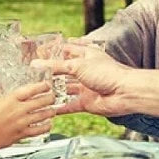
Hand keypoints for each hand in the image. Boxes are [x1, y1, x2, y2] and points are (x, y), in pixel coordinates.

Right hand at [0, 82, 55, 152]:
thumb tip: (4, 97)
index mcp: (10, 99)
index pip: (31, 90)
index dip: (42, 86)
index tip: (47, 85)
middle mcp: (18, 110)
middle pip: (41, 101)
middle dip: (50, 98)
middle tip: (52, 97)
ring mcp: (22, 122)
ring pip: (43, 115)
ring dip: (50, 111)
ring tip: (52, 110)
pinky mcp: (22, 134)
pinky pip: (39, 130)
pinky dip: (46, 127)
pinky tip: (48, 125)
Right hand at [40, 42, 158, 116]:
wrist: (124, 93)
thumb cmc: (107, 73)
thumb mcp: (78, 65)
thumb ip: (56, 66)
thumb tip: (36, 64)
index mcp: (86, 56)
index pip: (67, 50)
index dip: (53, 51)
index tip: (38, 52)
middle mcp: (85, 70)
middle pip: (64, 70)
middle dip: (51, 72)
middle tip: (34, 73)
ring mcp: (86, 87)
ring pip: (66, 88)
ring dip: (54, 90)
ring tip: (37, 91)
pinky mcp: (86, 102)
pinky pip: (70, 105)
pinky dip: (60, 108)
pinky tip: (48, 108)